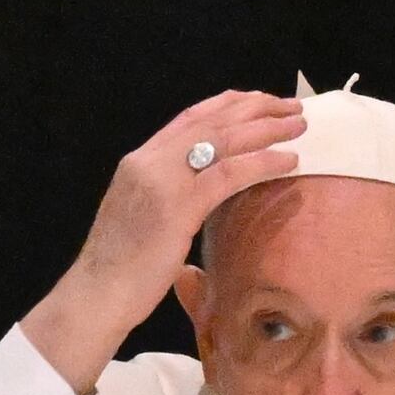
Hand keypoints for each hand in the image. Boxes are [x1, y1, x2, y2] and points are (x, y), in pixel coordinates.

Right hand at [18, 89, 304, 394]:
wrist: (97, 294)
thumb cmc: (122, 268)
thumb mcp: (143, 216)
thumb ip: (169, 196)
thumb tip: (203, 193)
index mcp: (139, 162)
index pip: (188, 119)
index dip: (226, 106)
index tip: (256, 100)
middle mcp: (148, 161)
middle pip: (210, 121)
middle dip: (254, 108)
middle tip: (289, 106)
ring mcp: (161, 181)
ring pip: (222, 140)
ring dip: (266, 129)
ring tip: (297, 125)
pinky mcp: (177, 207)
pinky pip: (228, 174)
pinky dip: (261, 163)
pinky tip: (288, 160)